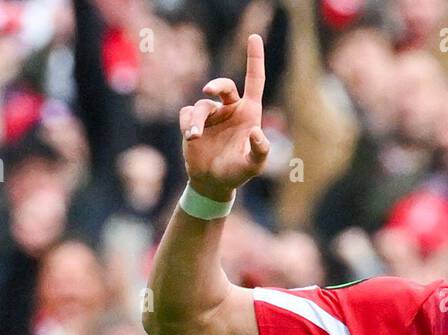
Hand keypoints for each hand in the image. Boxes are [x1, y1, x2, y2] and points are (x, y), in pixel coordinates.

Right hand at [180, 33, 269, 201]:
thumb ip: (260, 150)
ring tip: (194, 136)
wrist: (212, 183)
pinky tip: (191, 137)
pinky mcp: (192, 123)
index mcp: (248, 112)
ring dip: (196, 120)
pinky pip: (187, 115)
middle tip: (209, 91)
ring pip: (201, 106)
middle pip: (225, 87)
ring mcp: (211, 115)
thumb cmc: (237, 172)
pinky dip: (187, 124)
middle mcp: (229, 109)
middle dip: (217, 85)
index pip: (254, 81)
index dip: (254, 59)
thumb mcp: (253, 165)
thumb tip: (256, 131)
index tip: (254, 37)